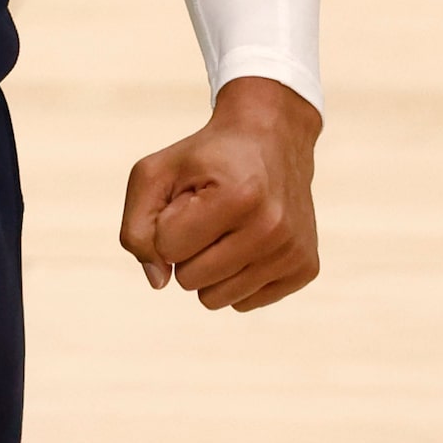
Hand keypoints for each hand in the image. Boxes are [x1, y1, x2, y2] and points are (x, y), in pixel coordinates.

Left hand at [118, 75, 320, 311]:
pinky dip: (235, 277)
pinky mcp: (306, 268)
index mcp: (237, 197)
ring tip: (226, 228)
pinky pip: (244, 303)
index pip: (167, 248)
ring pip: (216, 299)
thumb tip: (158, 281)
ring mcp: (294, 251)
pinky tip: (247, 241)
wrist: (270, 138)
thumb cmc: (204, 159)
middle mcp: (272, 228)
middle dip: (186, 249)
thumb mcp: (155, 174)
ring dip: (208, 268)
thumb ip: (137, 227)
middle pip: (190, 280)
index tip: (187, 198)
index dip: (166, 224)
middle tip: (207, 214)